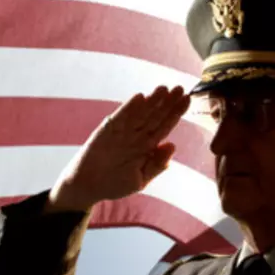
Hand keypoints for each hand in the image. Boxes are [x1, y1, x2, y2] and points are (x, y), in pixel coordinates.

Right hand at [45, 85, 190, 212]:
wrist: (87, 186)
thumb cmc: (114, 184)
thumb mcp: (140, 180)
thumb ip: (156, 165)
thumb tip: (172, 145)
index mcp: (147, 147)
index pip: (165, 126)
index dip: (176, 113)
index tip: (187, 100)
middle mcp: (137, 136)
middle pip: (155, 116)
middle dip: (167, 102)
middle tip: (180, 88)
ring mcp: (122, 131)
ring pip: (140, 113)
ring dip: (151, 101)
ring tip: (164, 89)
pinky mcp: (107, 130)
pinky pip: (120, 117)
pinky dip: (129, 108)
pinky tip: (140, 98)